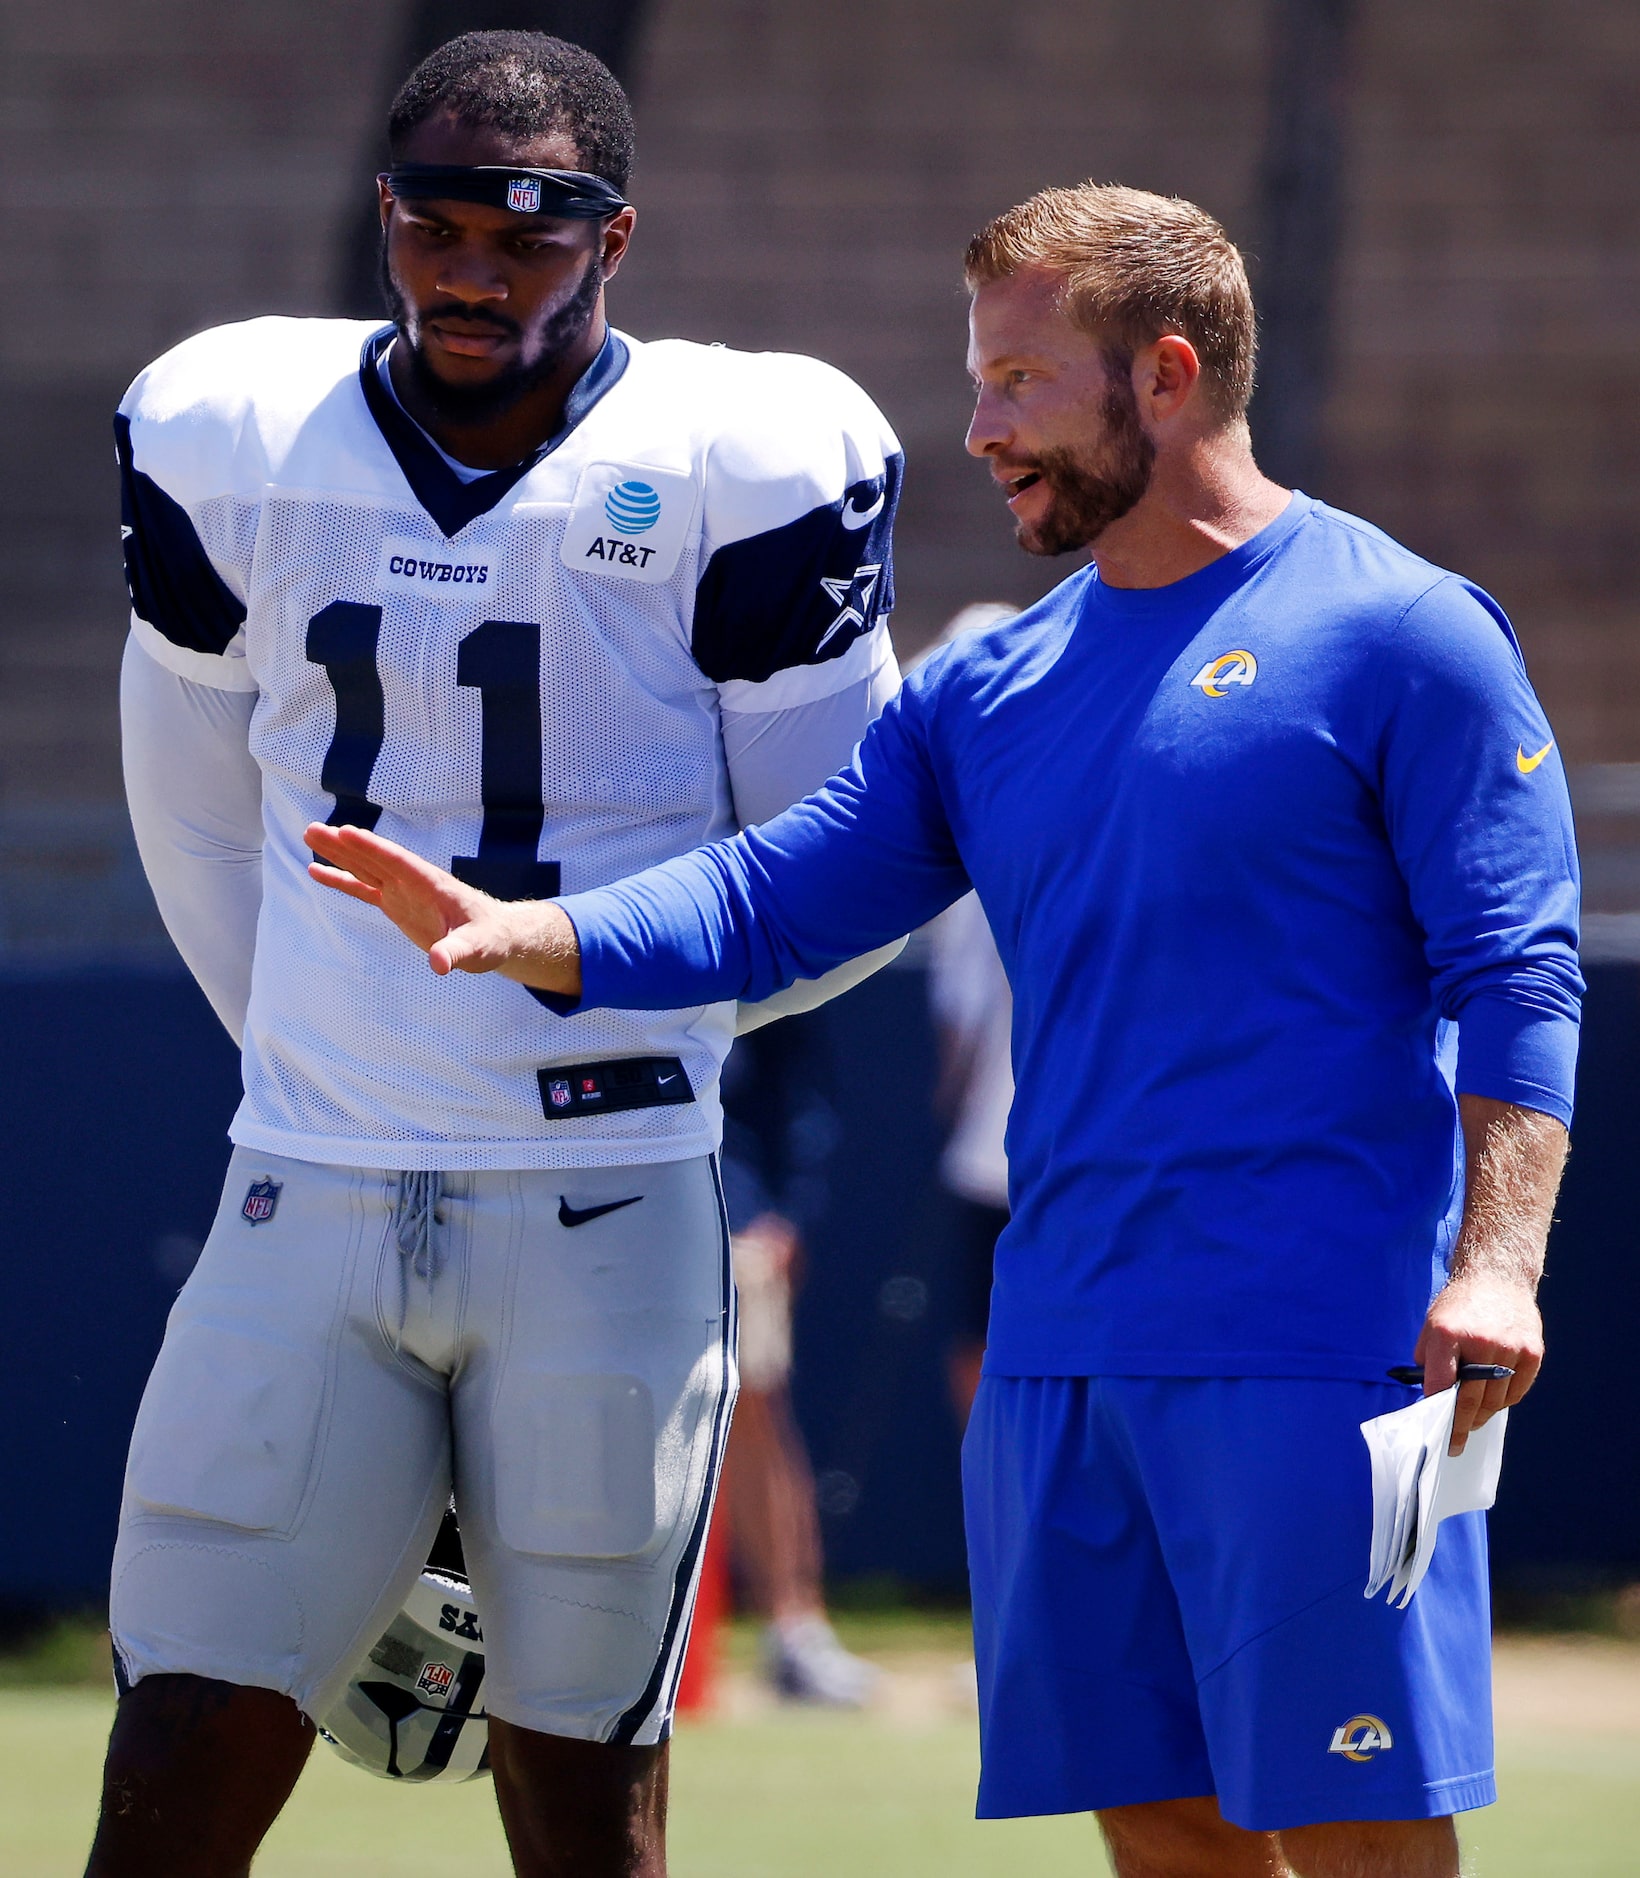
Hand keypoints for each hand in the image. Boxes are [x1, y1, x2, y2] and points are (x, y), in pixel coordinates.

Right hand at [304, 823, 580, 994]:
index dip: (372, 848)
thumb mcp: (476, 949)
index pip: (398, 862)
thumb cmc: (489, 939)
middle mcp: (413, 882)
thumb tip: (438, 964)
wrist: (494, 936)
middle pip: (374, 859)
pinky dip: (341, 880)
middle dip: (344, 845)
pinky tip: (316, 871)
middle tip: (312, 828)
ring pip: (365, 867)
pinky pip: (363, 888)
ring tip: (309, 834)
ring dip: (338, 853)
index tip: (346, 832)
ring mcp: (402, 891)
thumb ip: (457, 953)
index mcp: (432, 884)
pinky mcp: (396, 903)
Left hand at [1413, 1270, 1542, 1455]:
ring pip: (1495, 1400)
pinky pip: (1517, 1391)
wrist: (1497, 1277)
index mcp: (1447, 1334)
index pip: (1439, 1384)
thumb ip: (1428, 1360)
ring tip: (1473, 1421)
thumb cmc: (1459, 1305)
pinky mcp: (1531, 1351)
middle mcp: (1480, 1342)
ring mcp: (1509, 1348)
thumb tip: (1428, 1396)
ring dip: (1483, 1416)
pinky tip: (1494, 1400)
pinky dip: (1504, 1400)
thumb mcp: (1432, 1325)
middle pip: (1470, 1399)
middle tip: (1456, 1442)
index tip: (1437, 1435)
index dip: (1437, 1413)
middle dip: (1461, 1426)